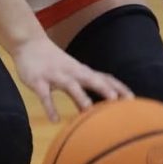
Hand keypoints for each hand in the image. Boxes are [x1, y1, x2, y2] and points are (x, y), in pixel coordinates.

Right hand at [11, 35, 131, 122]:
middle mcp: (72, 71)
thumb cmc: (54, 63)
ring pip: (70, 85)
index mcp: (81, 71)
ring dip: (80, 96)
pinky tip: (54, 120)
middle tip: (119, 102)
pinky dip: (50, 107)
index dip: (119, 88)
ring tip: (88, 110)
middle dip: (105, 89)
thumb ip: (82, 93)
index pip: (104, 78)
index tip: (133, 100)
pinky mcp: (38, 80)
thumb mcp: (70, 76)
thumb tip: (95, 114)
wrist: (29, 43)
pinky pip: (45, 94)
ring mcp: (55, 75)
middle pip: (91, 79)